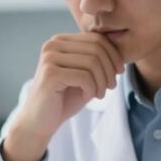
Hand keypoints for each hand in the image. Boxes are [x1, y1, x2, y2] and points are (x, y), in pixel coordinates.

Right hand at [2, 33, 123, 160]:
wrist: (39, 122)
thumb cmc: (63, 99)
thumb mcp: (85, 75)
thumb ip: (97, 60)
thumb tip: (121, 50)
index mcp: (60, 41)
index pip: (96, 38)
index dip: (114, 55)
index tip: (118, 73)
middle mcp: (52, 45)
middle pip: (96, 48)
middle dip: (110, 69)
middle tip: (111, 87)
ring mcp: (49, 58)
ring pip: (92, 62)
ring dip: (102, 81)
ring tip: (100, 94)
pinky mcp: (50, 74)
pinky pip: (84, 77)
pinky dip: (91, 89)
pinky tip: (87, 96)